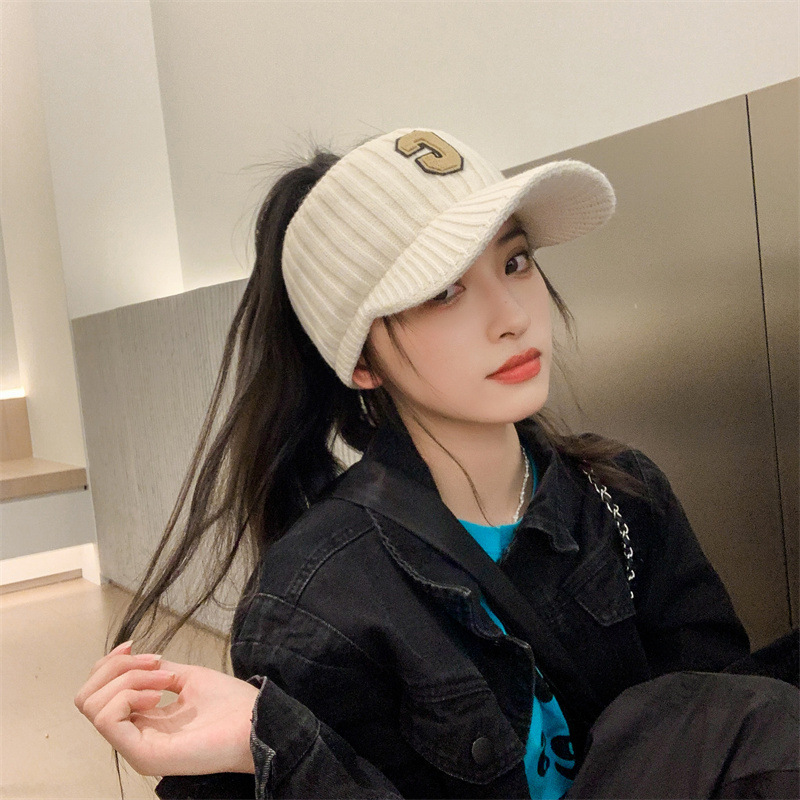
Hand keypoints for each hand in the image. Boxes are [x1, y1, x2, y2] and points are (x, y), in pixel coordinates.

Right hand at [75, 641, 259, 775]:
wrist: (255, 722)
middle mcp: (133, 735)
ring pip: (93, 705)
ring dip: (127, 678)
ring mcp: (135, 747)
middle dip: (118, 668)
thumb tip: (132, 656)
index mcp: (141, 720)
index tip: (136, 646)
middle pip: (86, 697)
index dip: (109, 663)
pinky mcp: (143, 755)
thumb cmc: (229, 704)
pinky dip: (128, 694)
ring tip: (164, 680)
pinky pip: (108, 719)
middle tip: (157, 664)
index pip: (96, 693)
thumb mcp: (185, 678)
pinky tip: (158, 694)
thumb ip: (154, 671)